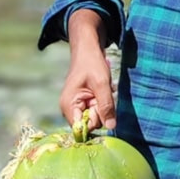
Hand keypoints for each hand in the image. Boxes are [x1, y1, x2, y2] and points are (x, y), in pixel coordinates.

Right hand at [61, 9, 115, 128]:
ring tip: (101, 91)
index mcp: (68, 105)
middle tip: (101, 94)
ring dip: (103, 107)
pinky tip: (101, 92)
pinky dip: (102, 103)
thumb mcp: (102, 84)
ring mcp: (76, 107)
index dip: (94, 122)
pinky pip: (96, 111)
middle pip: (89, 124)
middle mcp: (69, 109)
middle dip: (100, 112)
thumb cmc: (92, 64)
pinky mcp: (83, 104)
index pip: (81, 128)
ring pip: (95, 118)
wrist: (88, 50)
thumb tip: (111, 126)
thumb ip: (106, 106)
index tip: (100, 106)